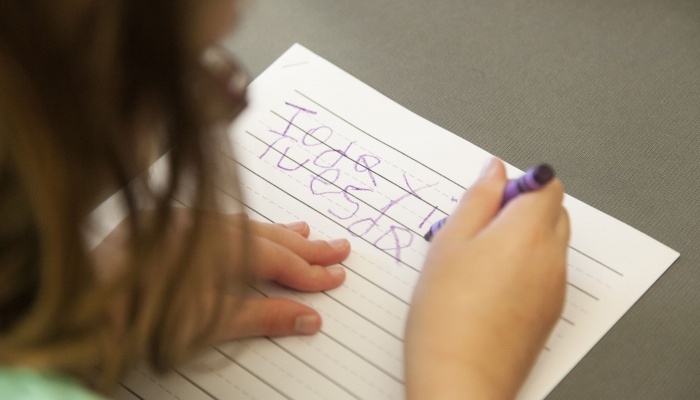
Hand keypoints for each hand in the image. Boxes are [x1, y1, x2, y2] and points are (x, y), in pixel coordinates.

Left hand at [93, 211, 349, 344]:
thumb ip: (262, 315)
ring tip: (307, 234)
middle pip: (266, 236)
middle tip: (339, 248)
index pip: (277, 259)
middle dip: (306, 246)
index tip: (336, 278)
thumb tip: (308, 317)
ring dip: (277, 233)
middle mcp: (205, 226)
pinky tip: (253, 230)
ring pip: (245, 225)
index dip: (309, 272)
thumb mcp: (207, 322)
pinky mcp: (169, 228)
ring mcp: (185, 223)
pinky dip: (245, 229)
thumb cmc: (138, 314)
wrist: (80, 301)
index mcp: (218, 246)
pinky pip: (221, 223)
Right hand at [405, 158, 569, 398]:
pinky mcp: (550, 312)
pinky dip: (526, 268)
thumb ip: (476, 199)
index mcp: (527, 232)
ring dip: (524, 239)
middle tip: (480, 229)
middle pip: (553, 212)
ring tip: (479, 262)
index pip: (546, 184)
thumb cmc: (447, 315)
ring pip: (550, 243)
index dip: (519, 184)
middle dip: (523, 209)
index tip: (491, 198)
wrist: (461, 378)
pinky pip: (546, 274)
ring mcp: (555, 288)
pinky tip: (488, 288)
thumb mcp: (449, 242)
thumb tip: (494, 171)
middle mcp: (551, 257)